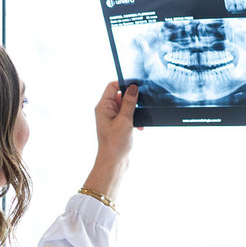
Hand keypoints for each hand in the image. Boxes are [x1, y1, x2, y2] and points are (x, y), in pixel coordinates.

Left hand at [82, 82, 138, 198]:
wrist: (113, 162)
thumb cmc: (115, 143)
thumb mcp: (124, 120)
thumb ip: (129, 102)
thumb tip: (133, 87)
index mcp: (103, 106)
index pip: (112, 86)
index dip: (124, 84)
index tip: (137, 85)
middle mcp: (106, 111)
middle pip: (120, 95)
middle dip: (132, 99)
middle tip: (142, 103)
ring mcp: (112, 118)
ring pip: (126, 106)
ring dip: (135, 111)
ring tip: (139, 119)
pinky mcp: (118, 126)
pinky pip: (128, 116)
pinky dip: (135, 119)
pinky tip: (139, 127)